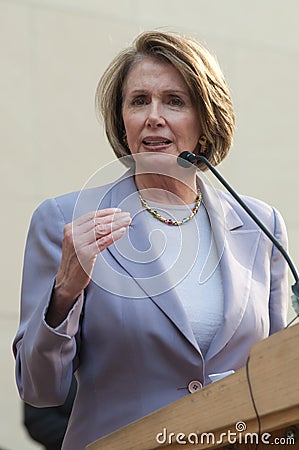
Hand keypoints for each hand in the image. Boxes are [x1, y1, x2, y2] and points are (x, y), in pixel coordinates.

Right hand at [46, 208, 130, 325]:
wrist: (66, 281)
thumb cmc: (74, 261)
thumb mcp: (76, 242)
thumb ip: (86, 231)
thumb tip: (107, 221)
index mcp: (69, 229)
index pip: (90, 216)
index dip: (105, 212)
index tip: (117, 211)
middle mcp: (72, 234)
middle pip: (97, 221)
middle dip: (114, 217)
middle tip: (127, 215)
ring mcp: (78, 244)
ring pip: (101, 229)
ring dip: (117, 224)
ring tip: (127, 221)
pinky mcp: (86, 254)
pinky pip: (103, 242)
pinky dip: (114, 235)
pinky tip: (122, 231)